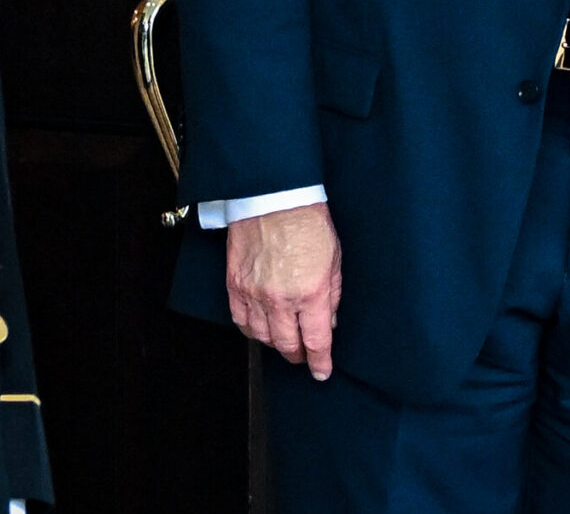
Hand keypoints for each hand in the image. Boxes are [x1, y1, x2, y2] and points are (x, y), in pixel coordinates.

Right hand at [226, 202, 342, 379]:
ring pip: (262, 337)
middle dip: (297, 355)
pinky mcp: (235, 285)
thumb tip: (330, 320)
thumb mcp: (334, 259)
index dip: (319, 362)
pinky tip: (260, 328)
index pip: (315, 341)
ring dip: (275, 344)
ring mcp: (254, 294)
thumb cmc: (308, 222)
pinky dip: (251, 329)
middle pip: (287, 344)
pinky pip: (240, 320)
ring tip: (284, 341)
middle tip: (303, 356)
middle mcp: (281, 299)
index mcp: (311, 293)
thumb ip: (333, 295)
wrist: (274, 198)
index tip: (321, 371)